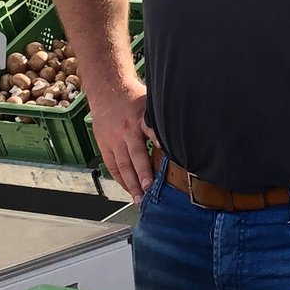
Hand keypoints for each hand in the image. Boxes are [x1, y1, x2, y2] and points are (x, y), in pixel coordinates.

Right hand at [90, 80, 158, 199]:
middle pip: (136, 155)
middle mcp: (127, 130)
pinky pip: (112, 166)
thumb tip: (184, 131)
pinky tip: (129, 190)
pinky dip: (121, 180)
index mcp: (141, 118)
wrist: (106, 90)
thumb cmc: (132, 98)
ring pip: (123, 165)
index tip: (166, 152)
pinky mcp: (105, 145)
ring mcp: (114, 140)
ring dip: (131, 184)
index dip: (159, 140)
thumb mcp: (150, 102)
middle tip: (150, 190)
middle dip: (143, 174)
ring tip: (140, 199)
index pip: (152, 130)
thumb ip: (161, 119)